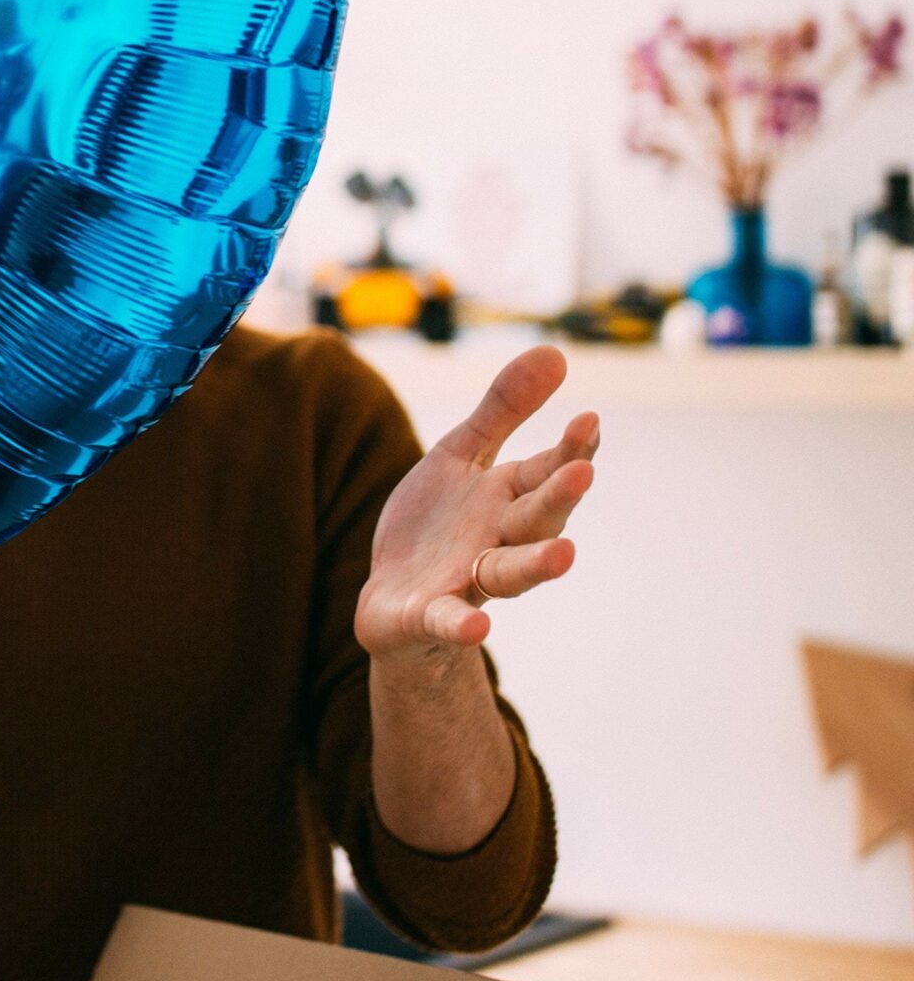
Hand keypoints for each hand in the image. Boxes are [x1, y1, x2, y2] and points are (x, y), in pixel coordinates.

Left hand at [355, 345, 596, 660]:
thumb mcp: (461, 455)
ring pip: (509, 575)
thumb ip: (504, 409)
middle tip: (582, 473)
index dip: (570, 450)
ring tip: (564, 556)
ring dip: (536, 566)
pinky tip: (476, 629)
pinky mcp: (429, 615)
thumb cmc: (436, 522)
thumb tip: (556, 350)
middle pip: (537, 521)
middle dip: (559, 498)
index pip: (548, 472)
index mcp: (507, 499)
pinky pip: (448, 620)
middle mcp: (498, 541)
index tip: (589, 420)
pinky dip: (461, 625)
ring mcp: (467, 580)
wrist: (391, 593)